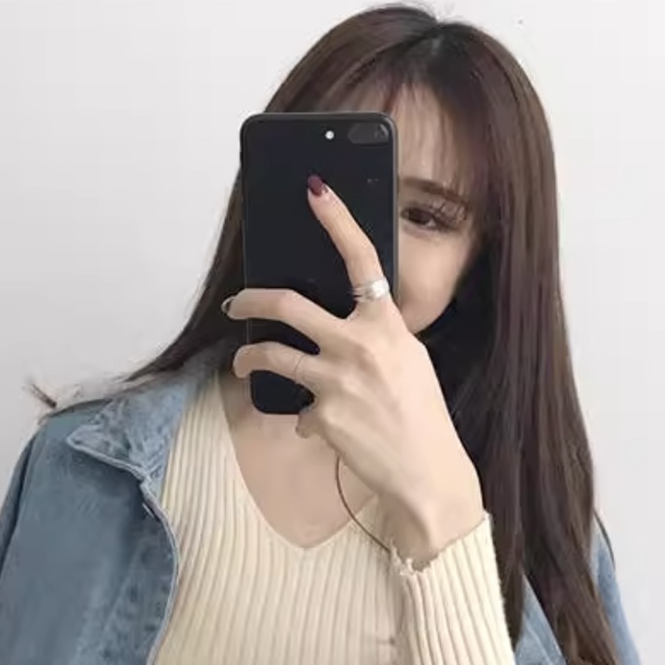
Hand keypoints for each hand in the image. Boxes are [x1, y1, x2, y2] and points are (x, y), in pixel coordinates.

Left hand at [226, 176, 484, 562]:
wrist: (428, 474)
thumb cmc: (422, 417)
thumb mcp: (409, 361)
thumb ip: (375, 337)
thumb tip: (339, 324)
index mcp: (387, 324)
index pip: (361, 258)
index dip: (336, 219)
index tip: (315, 190)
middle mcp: (359, 344)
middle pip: (287, 304)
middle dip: (250, 299)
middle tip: (236, 303)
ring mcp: (336, 380)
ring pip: (271, 354)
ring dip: (248, 357)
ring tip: (243, 362)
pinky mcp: (321, 416)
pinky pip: (297, 410)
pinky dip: (305, 419)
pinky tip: (325, 430)